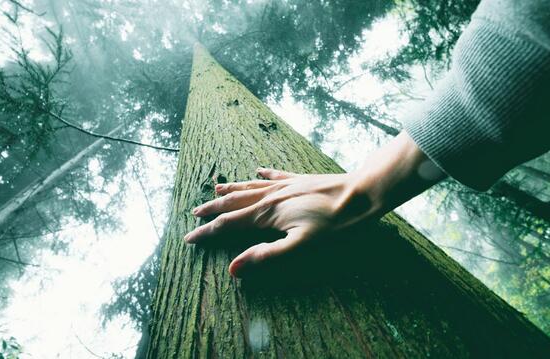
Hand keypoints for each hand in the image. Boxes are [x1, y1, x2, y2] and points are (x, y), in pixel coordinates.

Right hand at [184, 131, 444, 277]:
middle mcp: (270, 196)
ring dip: (231, 190)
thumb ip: (266, 256)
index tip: (189, 238)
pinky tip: (258, 170)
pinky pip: (274, 175)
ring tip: (216, 190)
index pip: (228, 225)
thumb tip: (233, 268)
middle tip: (194, 213)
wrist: (360, 194)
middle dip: (213, 210)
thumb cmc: (333, 224)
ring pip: (250, 186)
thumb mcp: (300, 246)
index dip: (207, 232)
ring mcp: (285, 185)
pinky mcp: (299, 179)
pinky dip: (262, 174)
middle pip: (234, 203)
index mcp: (267, 214)